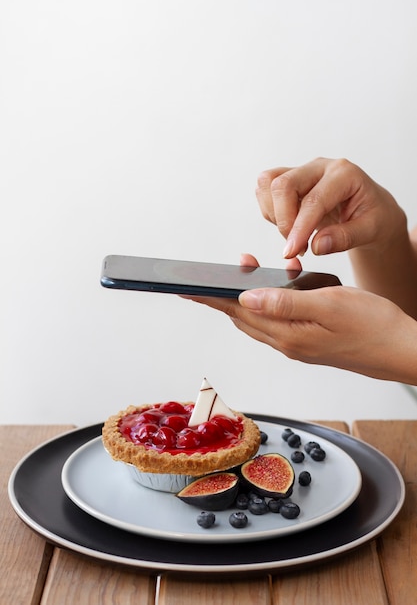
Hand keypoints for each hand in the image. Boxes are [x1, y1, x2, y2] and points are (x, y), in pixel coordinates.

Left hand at [189, 281, 416, 383]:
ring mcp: (297, 345)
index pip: (237, 312)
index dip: (211, 298)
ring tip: (249, 270)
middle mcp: (287, 343)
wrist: (401, 350)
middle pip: (243, 316)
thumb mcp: (329, 304)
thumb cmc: (372, 325)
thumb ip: (284, 302)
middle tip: (215, 271)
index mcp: (287, 335)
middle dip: (225, 293)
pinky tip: (286, 283)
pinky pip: (279, 320)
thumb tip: (245, 298)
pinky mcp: (308, 342)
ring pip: (260, 318)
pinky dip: (272, 300)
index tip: (187, 288)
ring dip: (249, 295)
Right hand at [256, 157, 406, 258]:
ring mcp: (302, 171)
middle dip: (283, 220)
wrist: (371, 211)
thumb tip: (317, 246)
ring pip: (268, 183)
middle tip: (296, 247)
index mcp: (344, 174)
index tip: (292, 251)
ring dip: (274, 214)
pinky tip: (291, 226)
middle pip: (283, 184)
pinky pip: (265, 191)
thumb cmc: (374, 217)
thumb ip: (345, 238)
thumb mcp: (371, 231)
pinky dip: (271, 213)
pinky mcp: (289, 180)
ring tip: (295, 234)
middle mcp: (319, 167)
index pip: (313, 200)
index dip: (299, 228)